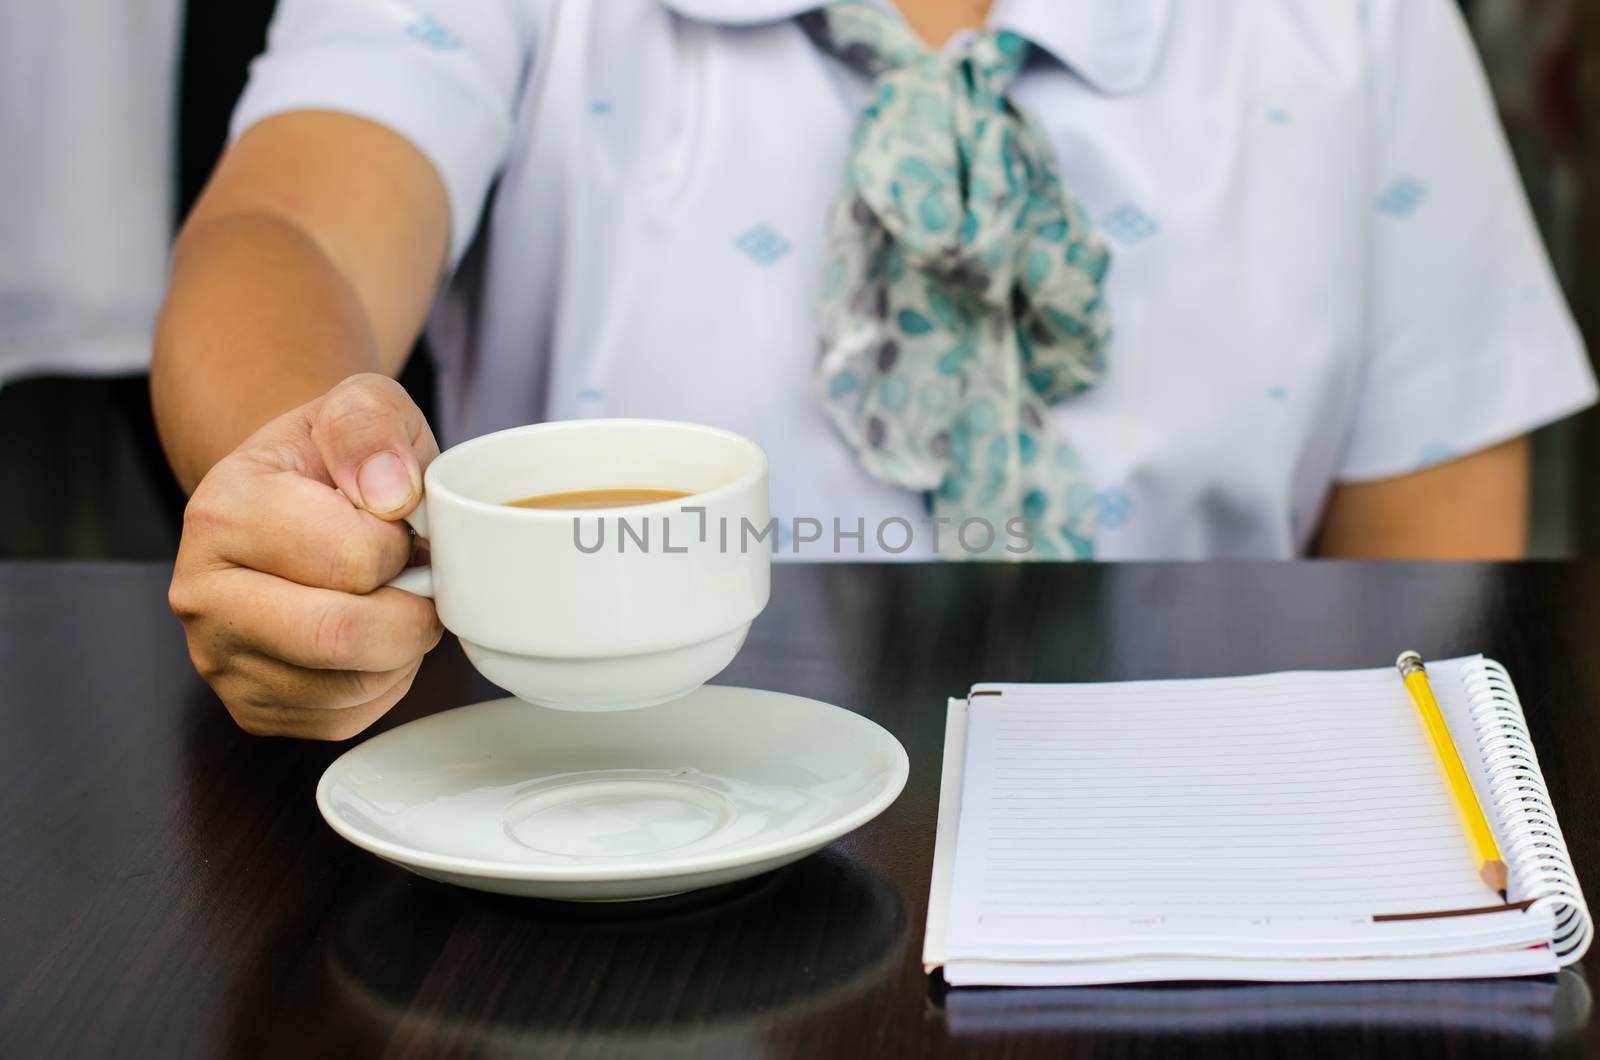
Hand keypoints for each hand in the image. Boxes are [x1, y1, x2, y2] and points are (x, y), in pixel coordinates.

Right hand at [169, 374, 444, 738]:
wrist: (295, 499)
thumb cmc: (334, 459)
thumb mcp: (360, 406)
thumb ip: (372, 426)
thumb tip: (389, 494)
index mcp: (221, 512)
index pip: (356, 559)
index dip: (404, 545)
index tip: (398, 525)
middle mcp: (202, 594)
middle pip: (343, 636)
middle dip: (411, 611)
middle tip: (414, 577)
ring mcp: (220, 660)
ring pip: (353, 684)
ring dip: (403, 647)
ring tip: (389, 598)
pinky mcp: (253, 709)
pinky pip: (349, 717)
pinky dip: (384, 682)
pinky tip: (370, 635)